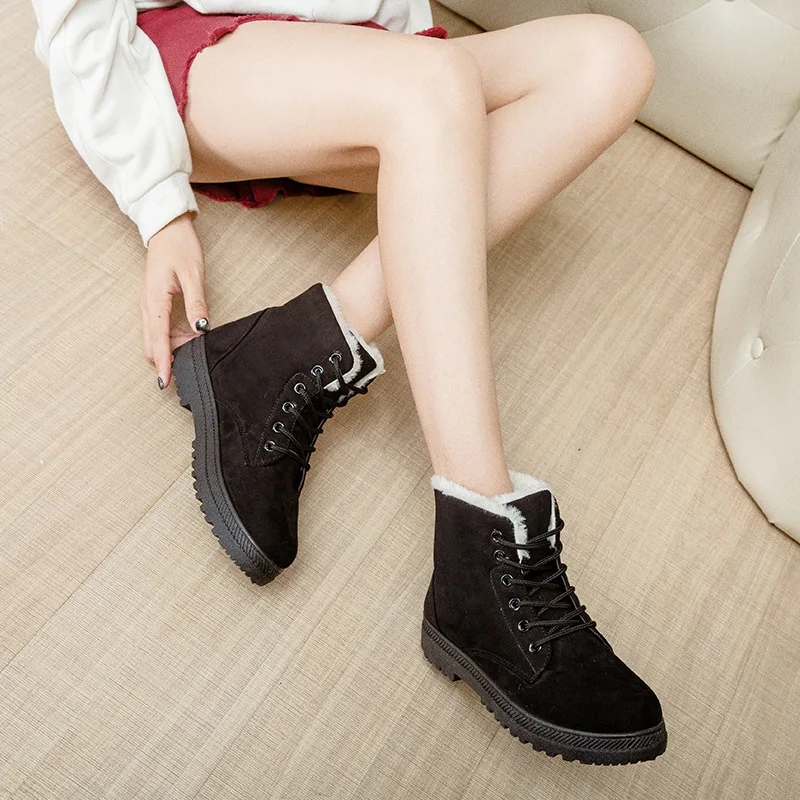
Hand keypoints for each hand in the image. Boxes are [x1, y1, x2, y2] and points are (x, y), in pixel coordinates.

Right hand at [141, 211, 209, 388]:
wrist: (166, 228)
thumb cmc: (179, 247)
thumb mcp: (193, 275)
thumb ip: (197, 303)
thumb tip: (201, 329)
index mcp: (154, 300)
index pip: (157, 340)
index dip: (163, 364)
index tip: (165, 383)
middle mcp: (146, 306)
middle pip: (152, 345)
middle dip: (170, 358)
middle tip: (195, 361)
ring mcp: (148, 306)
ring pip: (156, 339)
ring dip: (173, 348)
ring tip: (197, 345)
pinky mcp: (153, 305)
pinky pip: (159, 330)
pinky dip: (173, 339)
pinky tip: (191, 336)